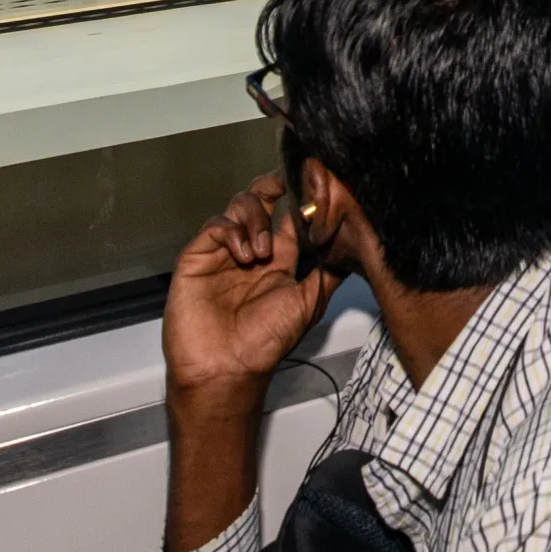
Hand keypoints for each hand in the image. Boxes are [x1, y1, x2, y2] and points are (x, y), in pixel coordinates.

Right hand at [163, 169, 342, 410]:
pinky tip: (244, 255)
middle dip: (274, 186)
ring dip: (256, 218)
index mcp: (278, 260)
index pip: (289, 216)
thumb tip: (352, 246)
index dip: (301, 198)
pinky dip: (232, 232)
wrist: (228, 368)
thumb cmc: (266, 343)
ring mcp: (224, 252)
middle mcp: (252, 250)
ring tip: (263, 251)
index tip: (314, 184)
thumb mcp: (309, 302)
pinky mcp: (198, 256)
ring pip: (239, 206)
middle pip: (262, 199)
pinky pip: (215, 226)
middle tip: (287, 183)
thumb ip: (328, 272)